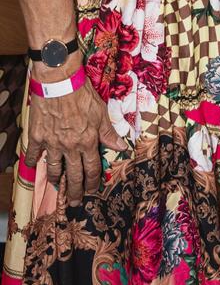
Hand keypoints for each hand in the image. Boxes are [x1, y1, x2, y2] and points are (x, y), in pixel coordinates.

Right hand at [25, 70, 126, 205]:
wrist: (59, 81)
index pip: (92, 169)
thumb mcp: (101, 112)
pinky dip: (34, 162)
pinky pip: (35, 155)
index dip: (93, 182)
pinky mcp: (37, 136)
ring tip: (58, 188)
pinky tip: (35, 167)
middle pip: (73, 175)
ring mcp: (52, 143)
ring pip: (54, 168)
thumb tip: (121, 146)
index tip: (92, 191)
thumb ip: (109, 132)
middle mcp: (70, 146)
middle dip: (75, 191)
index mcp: (88, 141)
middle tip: (75, 203)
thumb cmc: (82, 94)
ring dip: (56, 180)